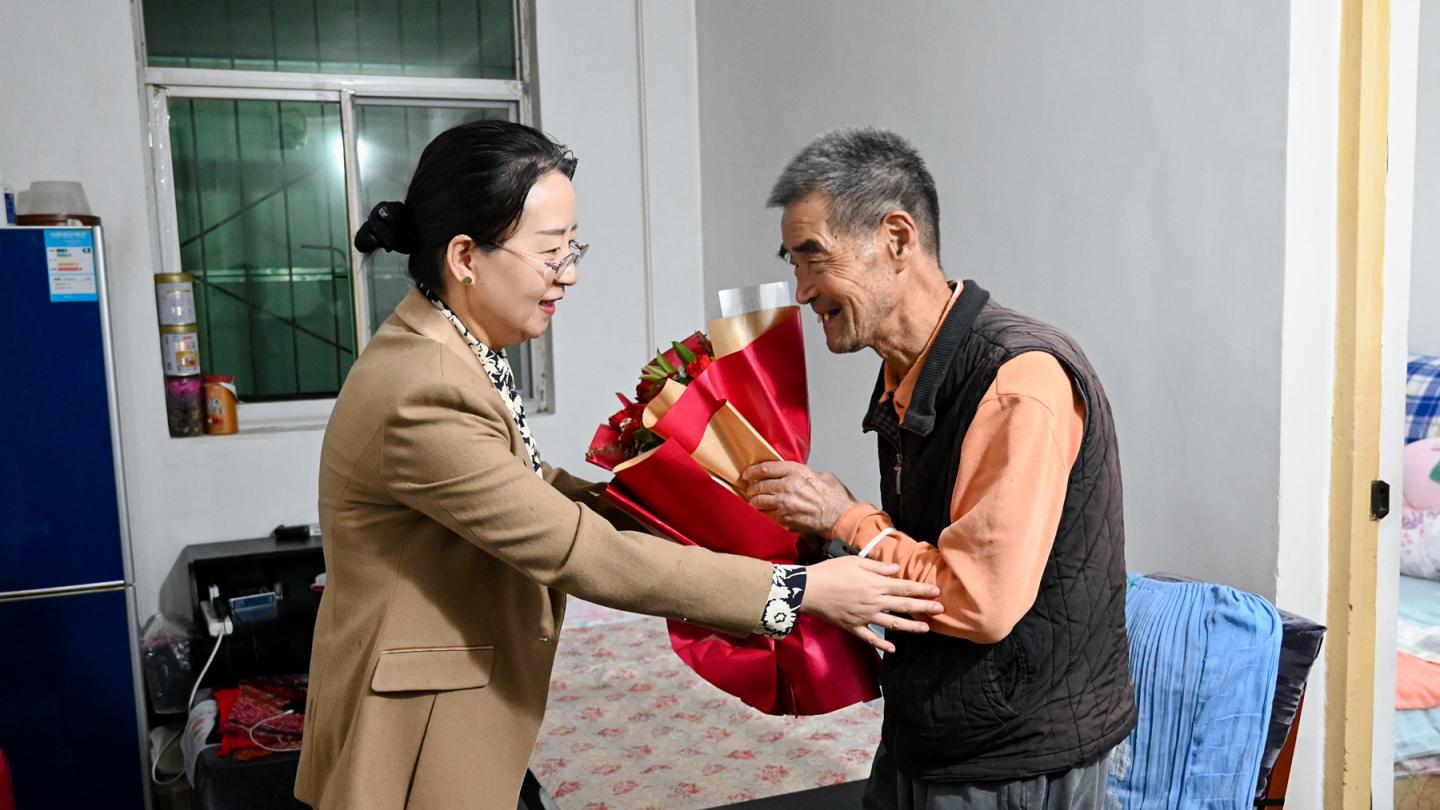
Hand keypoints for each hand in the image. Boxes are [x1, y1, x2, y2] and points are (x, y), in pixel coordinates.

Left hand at [743, 461, 855, 536]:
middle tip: (750, 488)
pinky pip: (767, 514)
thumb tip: (797, 475)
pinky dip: (763, 511)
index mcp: (796, 472)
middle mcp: (787, 486)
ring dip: (754, 500)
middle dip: (752, 487)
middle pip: (760, 485)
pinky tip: (764, 510)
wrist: (839, 517)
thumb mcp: (822, 476)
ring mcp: (784, 504)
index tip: (748, 473)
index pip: (767, 468)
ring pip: (760, 500)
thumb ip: (805, 474)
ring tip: (753, 500)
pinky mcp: (784, 518)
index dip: (753, 471)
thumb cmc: (834, 498)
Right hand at [802, 557, 942, 652]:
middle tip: (940, 609)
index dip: (922, 589)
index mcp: (875, 585)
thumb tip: (896, 570)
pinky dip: (882, 644)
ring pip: (893, 624)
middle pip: (904, 606)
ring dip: (911, 627)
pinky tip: (892, 648)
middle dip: (924, 607)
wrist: (808, 590)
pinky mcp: (853, 627)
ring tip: (926, 629)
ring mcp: (864, 617)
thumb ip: (878, 567)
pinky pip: (870, 638)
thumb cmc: (831, 571)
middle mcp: (874, 602)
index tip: (937, 592)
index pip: (905, 587)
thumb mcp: (855, 562)